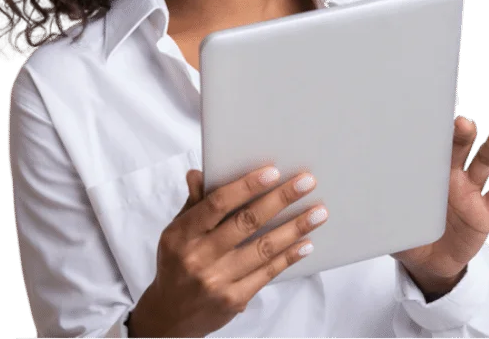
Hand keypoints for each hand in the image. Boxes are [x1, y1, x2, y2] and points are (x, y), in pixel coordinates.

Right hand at [127, 165, 328, 337]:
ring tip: (318, 212)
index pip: (218, 203)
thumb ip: (194, 203)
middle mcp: (199, 257)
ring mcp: (217, 280)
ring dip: (295, 228)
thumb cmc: (177, 263)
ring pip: (263, 248)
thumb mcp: (176, 231)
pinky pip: (267, 273)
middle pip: (247, 222)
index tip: (273, 172)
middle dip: (280, 199)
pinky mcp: (233, 300)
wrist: (170, 317)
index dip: (247, 186)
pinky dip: (288, 256)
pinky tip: (305, 243)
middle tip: (306, 182)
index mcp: (182, 234)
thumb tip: (199, 173)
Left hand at [391, 115, 488, 292]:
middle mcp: (451, 175)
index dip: (434, 128)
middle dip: (462, 134)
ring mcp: (470, 192)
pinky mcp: (485, 213)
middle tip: (463, 124)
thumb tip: (353, 200)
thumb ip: (379, 207)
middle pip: (460, 148)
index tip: (435, 114)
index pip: (431, 144)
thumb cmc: (406, 232)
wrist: (428, 262)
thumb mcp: (391, 218)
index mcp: (426, 171)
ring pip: (483, 165)